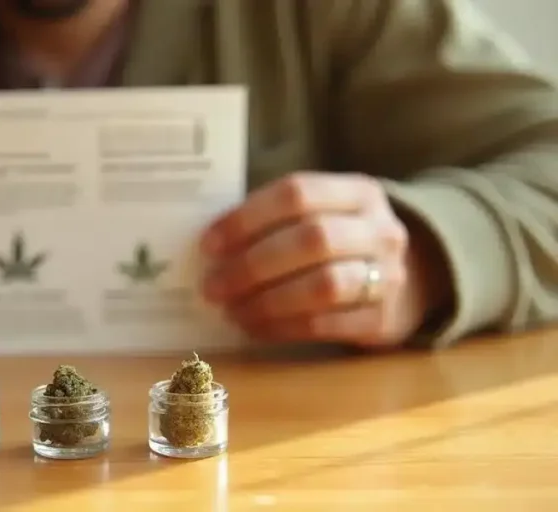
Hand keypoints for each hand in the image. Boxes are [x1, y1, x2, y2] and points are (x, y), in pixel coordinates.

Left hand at [200, 171, 444, 347]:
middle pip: (312, 239)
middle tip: (212, 286)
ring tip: (231, 310)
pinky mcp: (383, 320)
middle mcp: (380, 230)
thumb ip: (278, 220)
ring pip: (322, 285)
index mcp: (358, 192)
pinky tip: (253, 328)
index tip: (208, 244)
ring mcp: (387, 275)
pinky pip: (325, 325)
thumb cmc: (343, 243)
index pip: (297, 193)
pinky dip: (281, 327)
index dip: (247, 218)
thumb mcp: (324, 215)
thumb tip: (211, 247)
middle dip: (252, 265)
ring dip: (266, 301)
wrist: (413, 280)